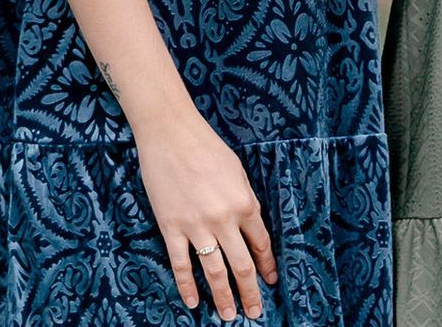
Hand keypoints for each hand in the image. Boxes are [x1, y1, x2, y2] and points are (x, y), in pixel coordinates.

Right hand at [135, 110, 277, 320]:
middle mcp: (224, 219)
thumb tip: (249, 226)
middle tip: (255, 312)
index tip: (271, 281)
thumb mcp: (237, 171)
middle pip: (242, 265)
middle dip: (250, 292)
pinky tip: (193, 303)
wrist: (170, 132)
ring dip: (223, 296)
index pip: (261, 244)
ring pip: (214, 271)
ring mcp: (197, 226)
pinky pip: (181, 264)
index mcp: (245, 203)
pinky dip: (187, 286)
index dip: (268, 266)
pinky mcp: (172, 227)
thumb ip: (245, 199)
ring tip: (228, 315)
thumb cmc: (206, 146)